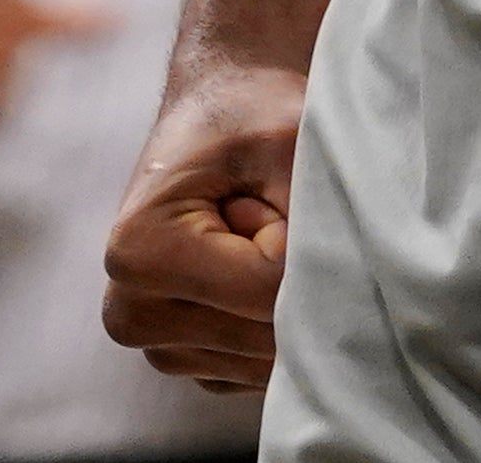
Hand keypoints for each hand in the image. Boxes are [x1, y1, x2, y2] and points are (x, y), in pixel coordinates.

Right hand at [99, 58, 305, 392]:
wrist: (219, 110)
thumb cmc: (250, 119)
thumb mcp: (288, 144)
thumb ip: (314, 215)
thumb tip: (351, 295)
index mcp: (139, 254)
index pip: (264, 291)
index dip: (294, 242)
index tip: (268, 196)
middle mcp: (130, 313)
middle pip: (264, 336)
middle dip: (292, 277)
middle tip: (266, 215)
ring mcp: (155, 346)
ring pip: (266, 358)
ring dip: (285, 299)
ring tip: (256, 239)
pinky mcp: (185, 361)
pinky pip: (257, 370)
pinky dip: (275, 322)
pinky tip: (252, 272)